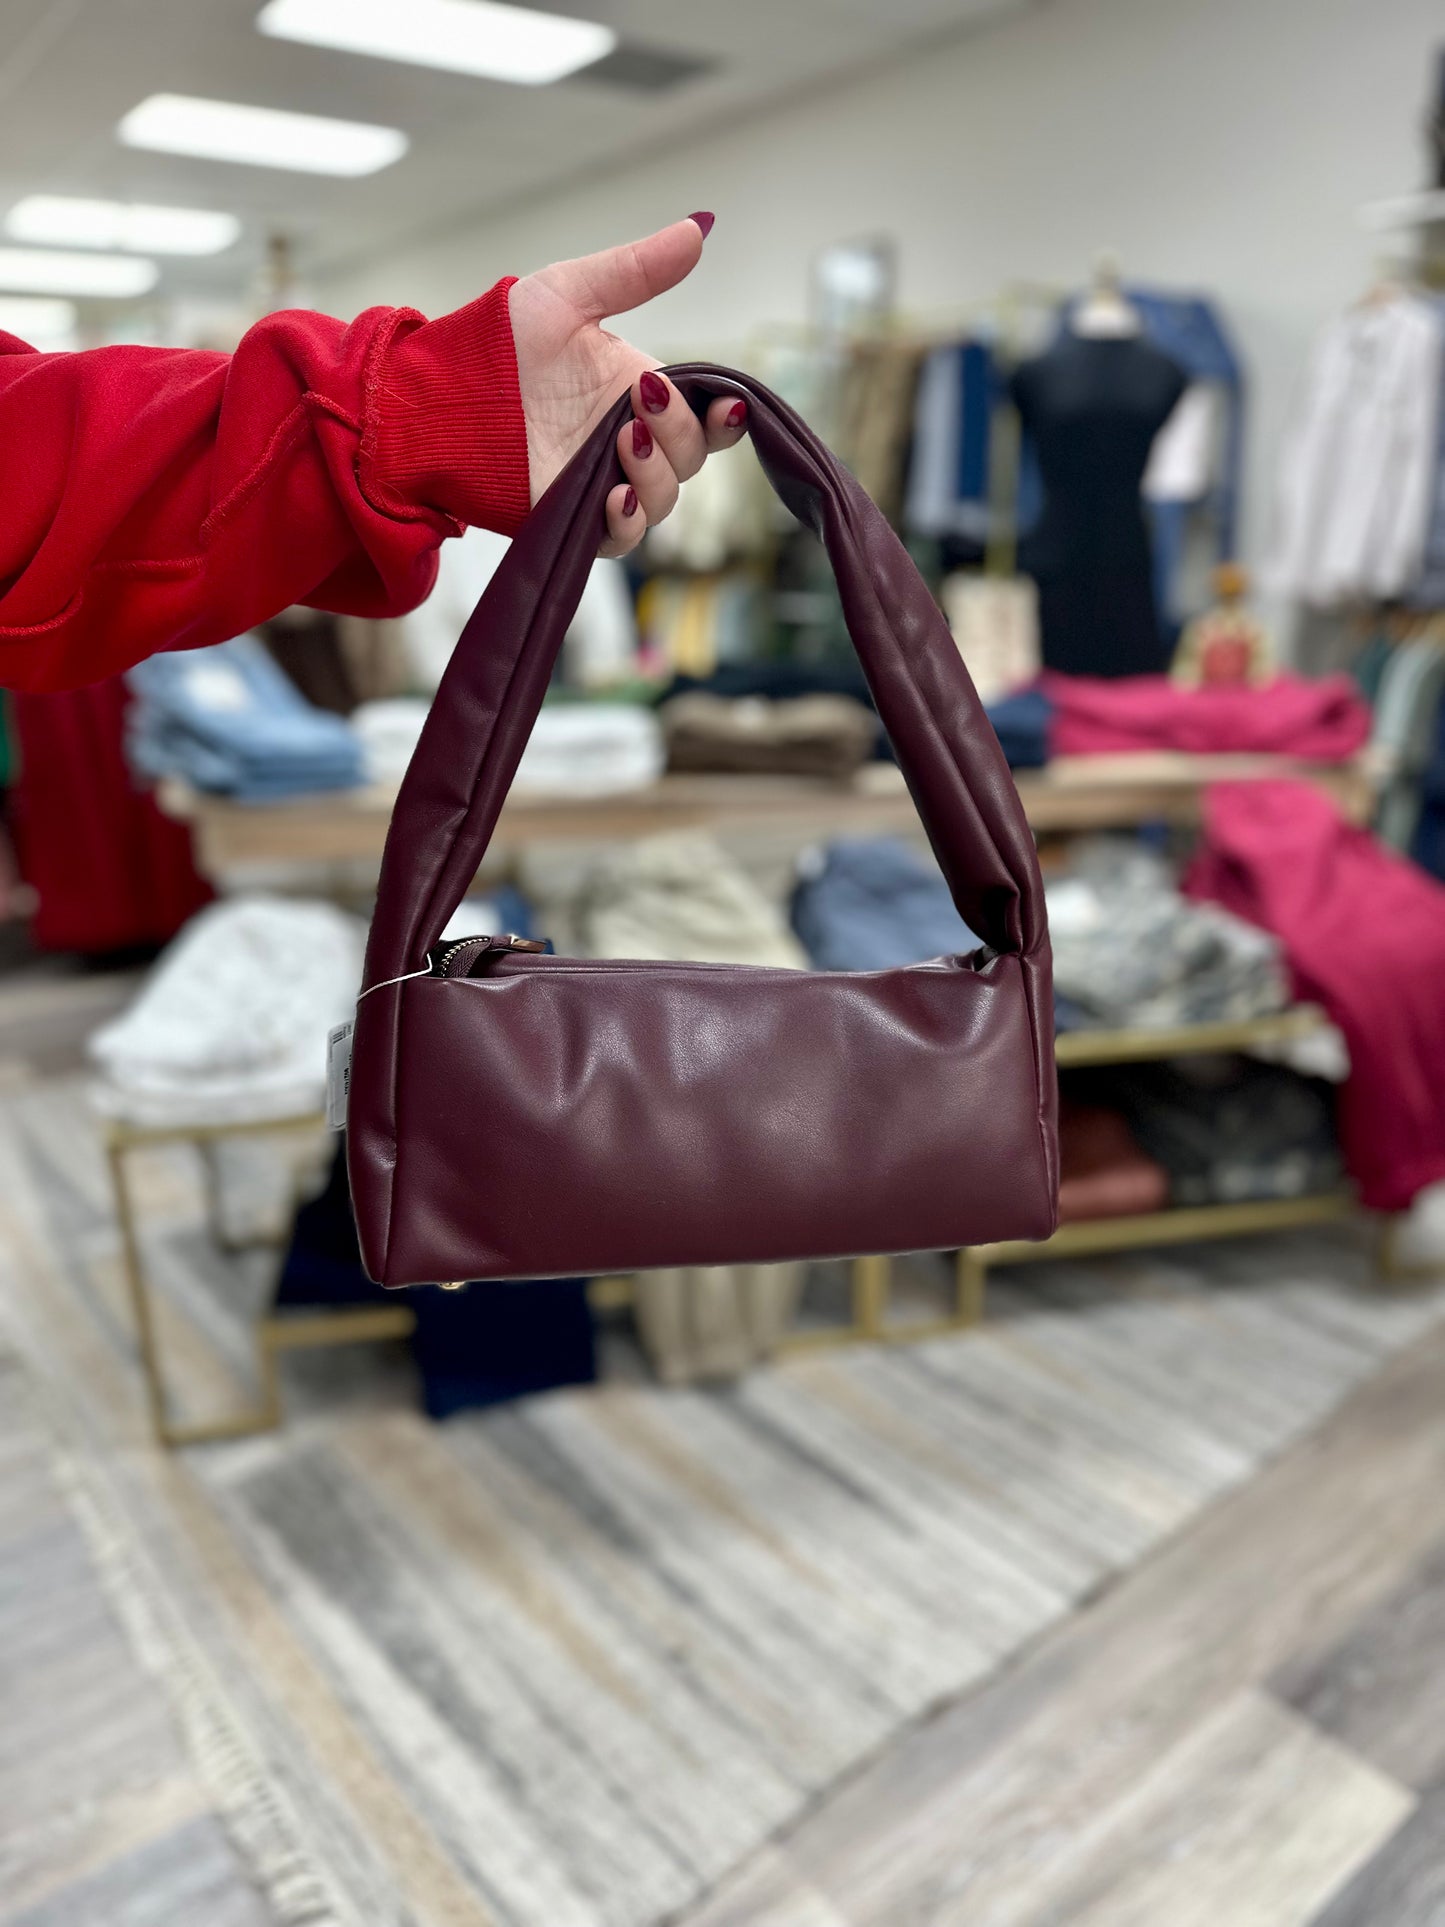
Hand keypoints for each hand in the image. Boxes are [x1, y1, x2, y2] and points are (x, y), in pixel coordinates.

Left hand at [507, 214, 747, 556]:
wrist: (444, 393)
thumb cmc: (502, 344)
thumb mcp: (572, 293)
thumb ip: (637, 270)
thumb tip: (698, 228)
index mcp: (641, 393)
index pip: (707, 416)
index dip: (726, 416)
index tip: (727, 404)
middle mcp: (632, 441)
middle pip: (693, 456)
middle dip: (681, 432)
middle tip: (640, 401)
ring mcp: (606, 481)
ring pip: (665, 498)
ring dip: (657, 472)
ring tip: (626, 438)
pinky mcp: (575, 518)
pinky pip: (621, 537)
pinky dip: (628, 522)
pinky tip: (617, 495)